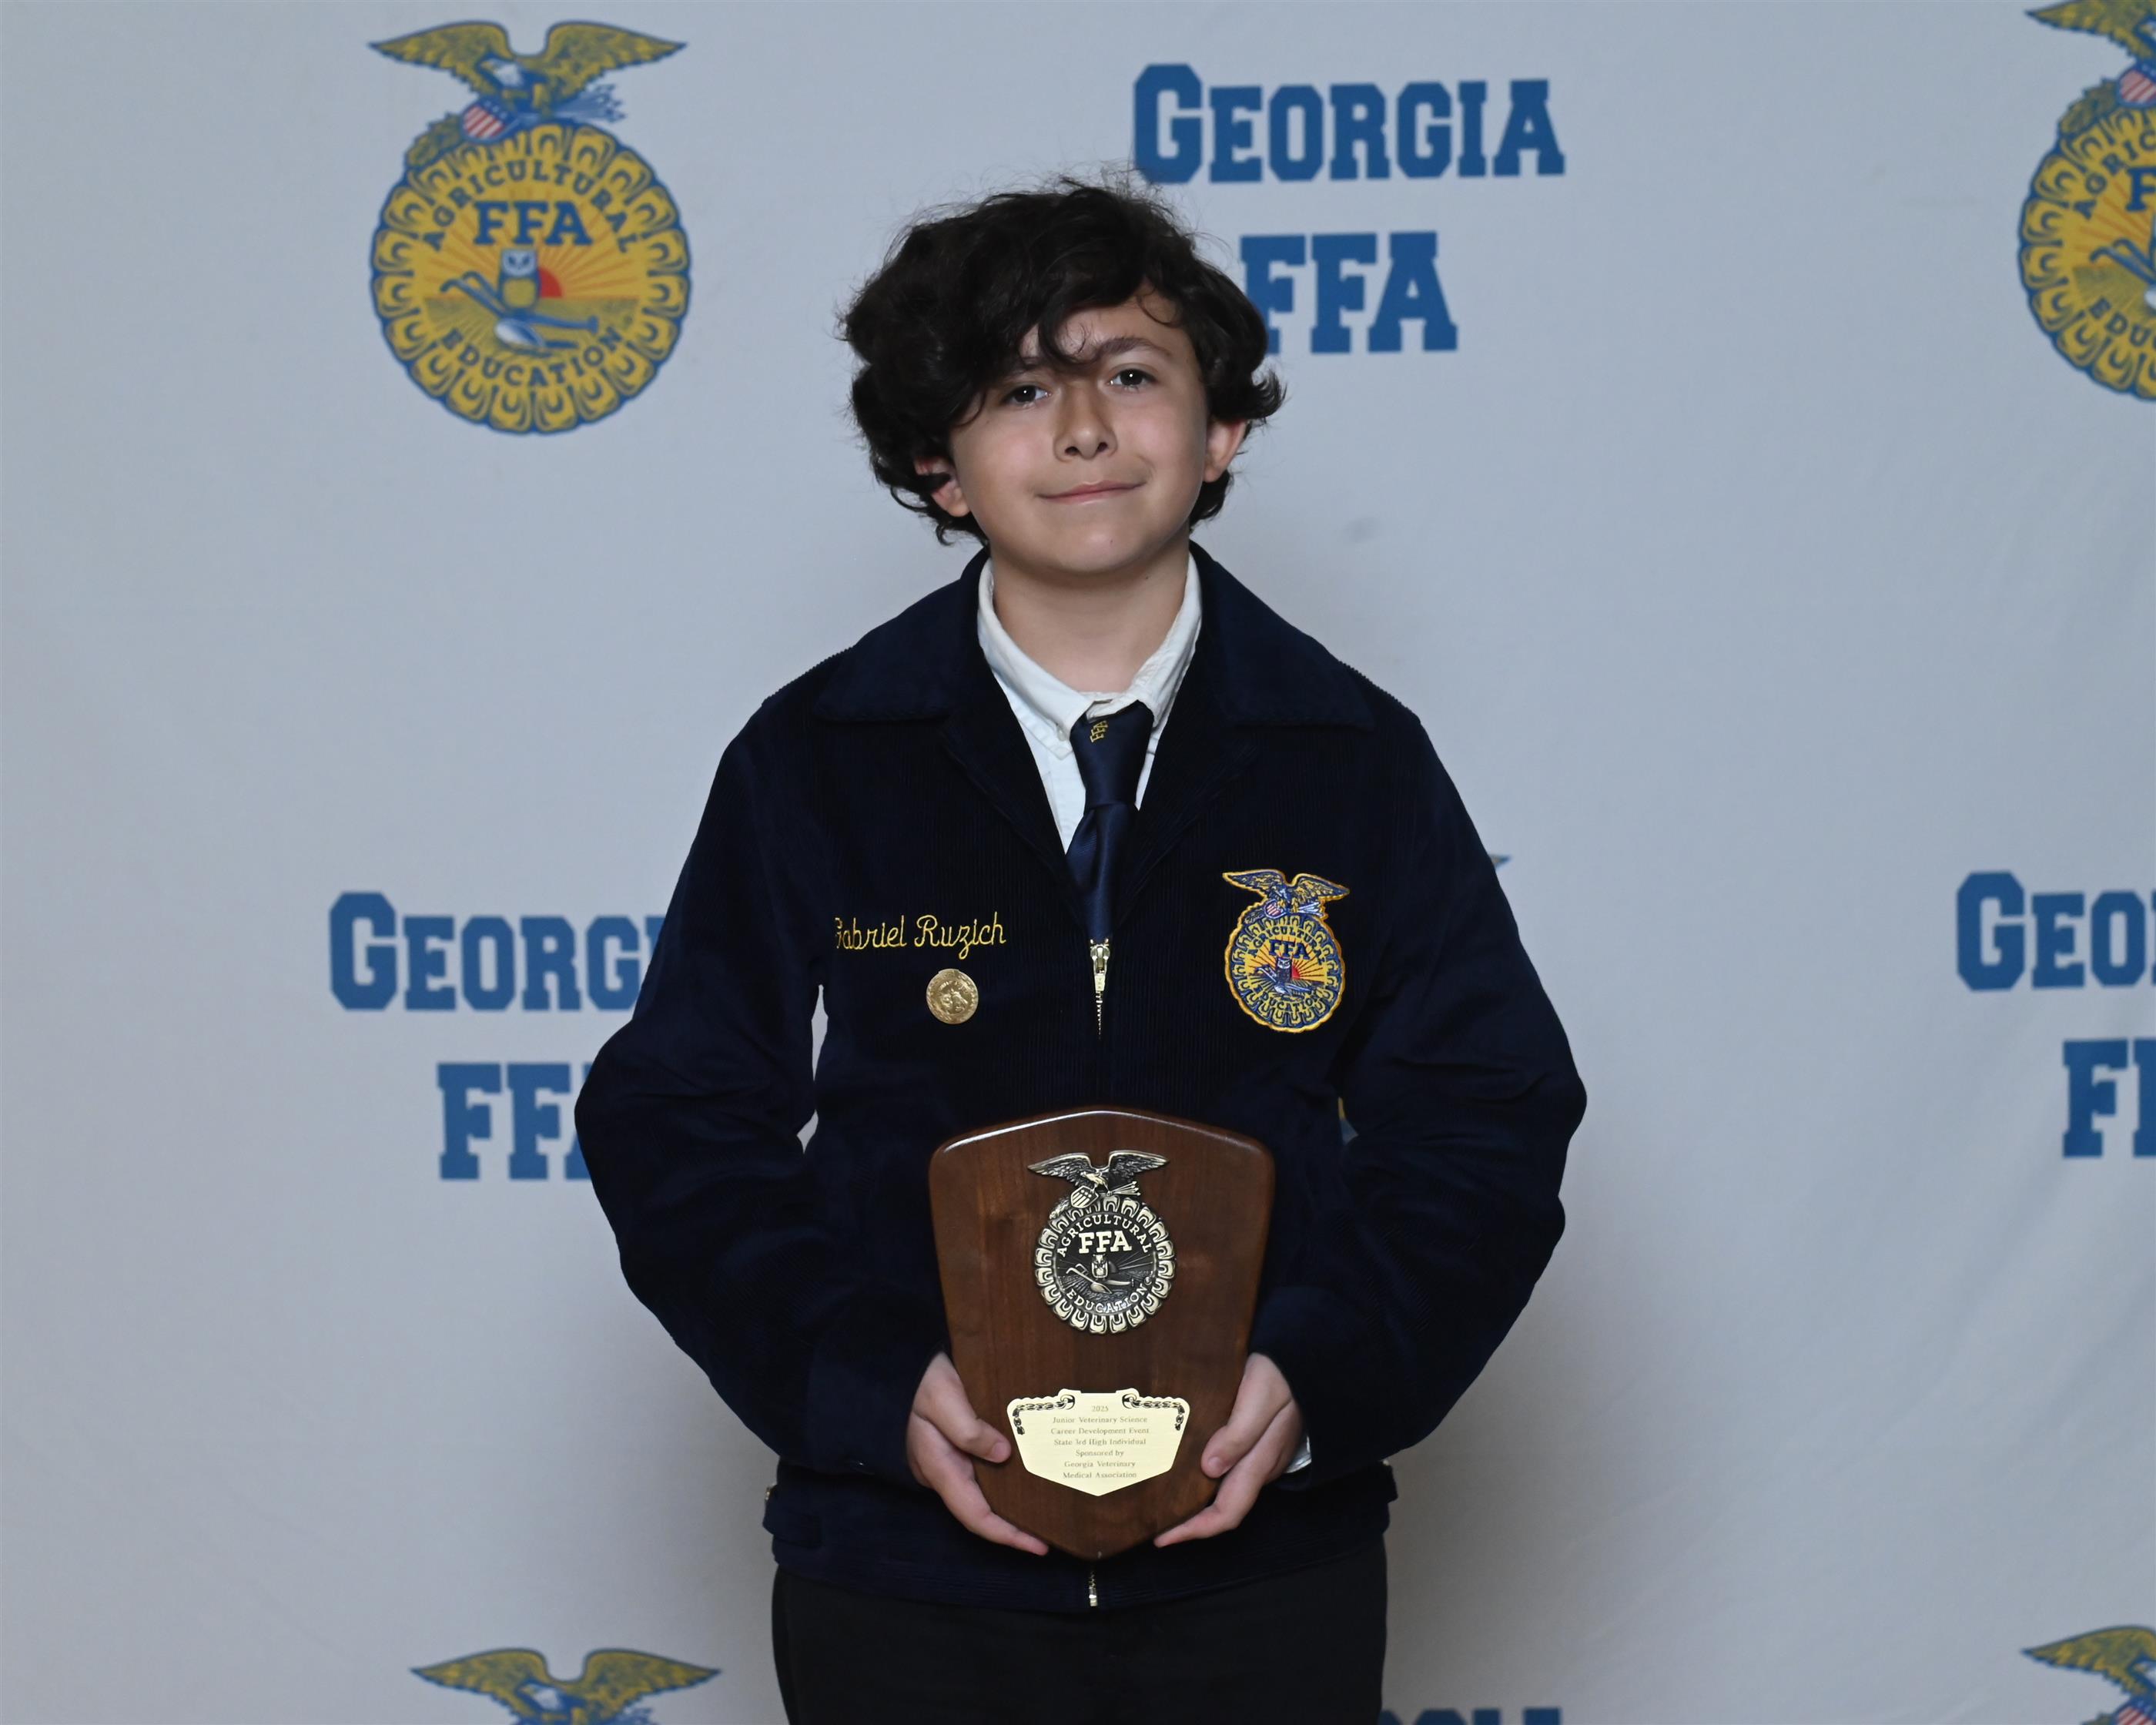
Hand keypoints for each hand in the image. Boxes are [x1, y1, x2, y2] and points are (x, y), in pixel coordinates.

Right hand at [905, 1352, 1047, 1555]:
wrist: (897, 1362)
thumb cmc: (920, 1379)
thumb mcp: (943, 1398)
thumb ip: (969, 1428)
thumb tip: (1004, 1455)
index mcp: (940, 1467)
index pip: (976, 1516)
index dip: (1007, 1535)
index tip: (1040, 1546)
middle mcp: (945, 1472)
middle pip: (983, 1509)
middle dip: (1016, 1524)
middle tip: (1056, 1527)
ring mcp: (949, 1460)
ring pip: (985, 1491)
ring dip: (1014, 1500)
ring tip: (1050, 1502)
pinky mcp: (955, 1445)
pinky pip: (984, 1470)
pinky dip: (1008, 1476)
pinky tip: (1030, 1469)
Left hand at [1153, 1352, 1301, 1546]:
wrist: (1307, 1359)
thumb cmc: (1281, 1376)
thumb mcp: (1260, 1398)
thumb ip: (1238, 1433)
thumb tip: (1209, 1468)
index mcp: (1258, 1463)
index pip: (1227, 1513)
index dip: (1195, 1531)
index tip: (1161, 1538)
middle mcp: (1258, 1468)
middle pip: (1222, 1507)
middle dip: (1188, 1520)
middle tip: (1149, 1519)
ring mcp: (1259, 1457)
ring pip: (1224, 1489)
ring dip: (1194, 1498)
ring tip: (1158, 1493)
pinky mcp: (1255, 1443)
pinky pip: (1227, 1469)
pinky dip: (1202, 1475)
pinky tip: (1181, 1463)